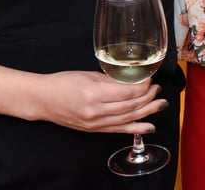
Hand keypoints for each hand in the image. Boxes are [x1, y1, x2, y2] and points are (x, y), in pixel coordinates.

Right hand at [31, 70, 167, 134]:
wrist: (43, 100)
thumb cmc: (63, 83)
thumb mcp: (89, 75)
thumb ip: (111, 79)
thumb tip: (132, 80)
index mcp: (94, 93)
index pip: (127, 92)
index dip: (143, 86)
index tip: (151, 79)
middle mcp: (95, 110)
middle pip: (130, 106)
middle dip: (148, 98)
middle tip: (158, 90)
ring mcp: (94, 123)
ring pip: (127, 119)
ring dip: (147, 112)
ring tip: (160, 104)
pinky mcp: (93, 130)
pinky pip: (118, 130)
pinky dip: (135, 128)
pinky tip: (149, 126)